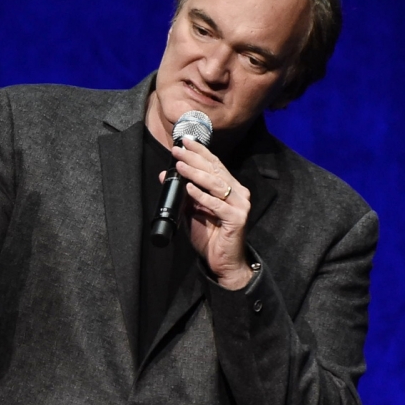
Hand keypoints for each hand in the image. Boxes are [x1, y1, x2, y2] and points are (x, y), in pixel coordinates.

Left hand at [166, 139, 252, 289]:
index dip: (200, 152)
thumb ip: (182, 194)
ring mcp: (240, 206)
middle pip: (215, 170)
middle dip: (195, 158)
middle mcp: (239, 193)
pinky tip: (189, 188)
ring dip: (196, 173)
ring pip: (215, 184)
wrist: (224, 263)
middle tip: (178, 150)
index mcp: (231, 188)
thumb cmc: (210, 238)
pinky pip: (216, 204)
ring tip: (180, 165)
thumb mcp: (191, 212)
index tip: (185, 141)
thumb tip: (164, 176)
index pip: (215, 164)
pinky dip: (201, 195)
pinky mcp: (237, 219)